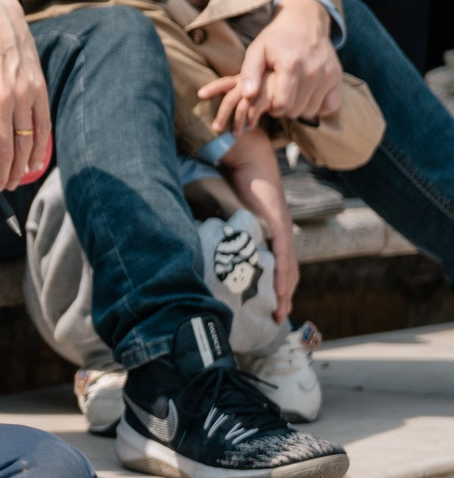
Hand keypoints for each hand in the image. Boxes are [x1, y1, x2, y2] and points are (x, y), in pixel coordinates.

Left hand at [200, 0, 341, 131]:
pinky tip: (307, 97)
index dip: (272, 108)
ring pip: (312, 110)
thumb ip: (249, 73)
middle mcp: (313, 71)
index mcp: (291, 66)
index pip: (282, 104)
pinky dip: (319, 106)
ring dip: (300, 108)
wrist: (304, 21)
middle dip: (284, 109)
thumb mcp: (256, 50)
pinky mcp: (338, 76)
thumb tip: (247, 95)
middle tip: (278, 97)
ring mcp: (328, 74)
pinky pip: (330, 106)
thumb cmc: (276, 38)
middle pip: (297, 110)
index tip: (268, 101)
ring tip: (290, 95)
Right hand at [220, 125, 299, 318]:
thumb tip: (190, 238)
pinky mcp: (279, 224)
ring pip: (287, 269)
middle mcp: (278, 234)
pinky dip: (282, 275)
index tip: (268, 306)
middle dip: (282, 298)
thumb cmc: (233, 180)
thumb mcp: (220, 211)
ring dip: (284, 293)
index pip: (275, 265)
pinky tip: (281, 291)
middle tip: (276, 319)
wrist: (248, 158)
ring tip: (279, 312)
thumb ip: (212, 225)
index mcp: (267, 232)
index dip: (273, 286)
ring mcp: (281, 230)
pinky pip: (282, 256)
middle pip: (286, 273)